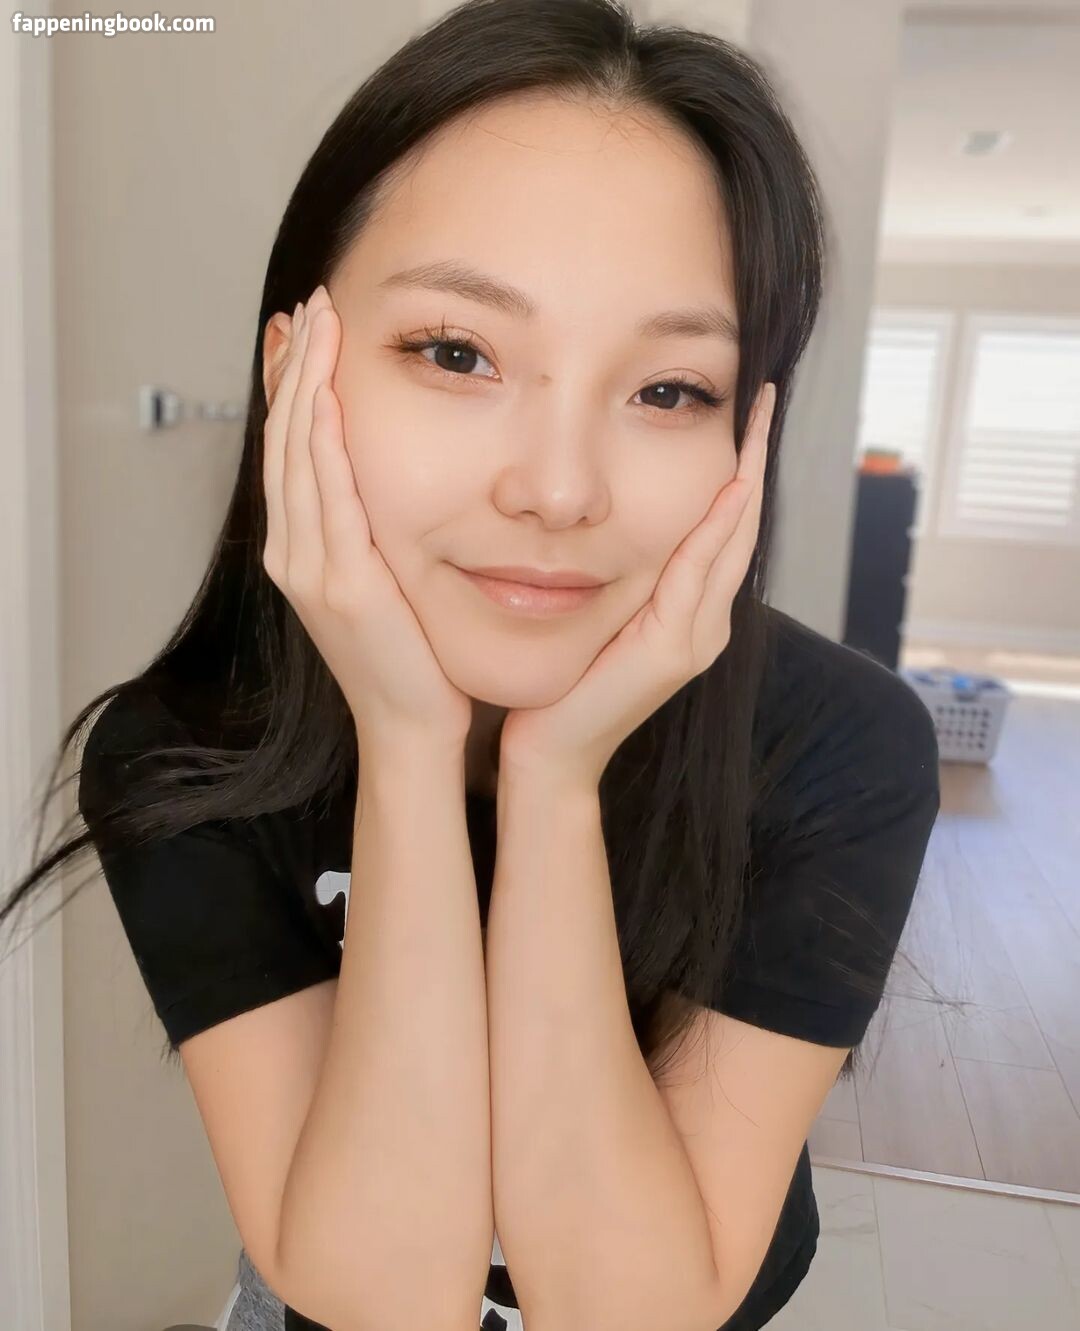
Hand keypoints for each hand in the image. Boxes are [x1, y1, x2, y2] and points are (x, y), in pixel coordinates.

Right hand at [262, 284, 473, 752]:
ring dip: (306, 386)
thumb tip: (385, 479)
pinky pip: (327, 500)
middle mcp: (293, 553)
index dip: (288, 386)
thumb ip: (371, 529)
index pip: (288, 450)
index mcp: (301, 550)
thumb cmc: (409, 658)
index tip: (300, 331)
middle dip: (295, 368)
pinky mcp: (341, 584)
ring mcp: (310, 568)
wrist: (412, 726)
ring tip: (318, 324)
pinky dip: (322, 445)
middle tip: (310, 306)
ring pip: (297, 458)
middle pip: (284, 441)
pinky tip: (327, 399)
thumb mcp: (382, 580)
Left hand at [499, 382, 775, 789]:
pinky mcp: (675, 649)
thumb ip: (618, 573)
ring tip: (759, 417)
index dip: (739, 467)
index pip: (723, 524)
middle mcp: (707, 620)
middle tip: (767, 393)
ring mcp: (698, 637)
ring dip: (746, 476)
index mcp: (690, 610)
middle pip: (741, 523)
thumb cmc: (562, 683)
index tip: (745, 409)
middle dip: (755, 456)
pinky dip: (717, 526)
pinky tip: (729, 484)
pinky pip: (699, 573)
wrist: (550, 752)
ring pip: (732, 540)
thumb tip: (601, 515)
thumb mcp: (596, 612)